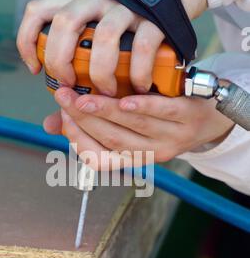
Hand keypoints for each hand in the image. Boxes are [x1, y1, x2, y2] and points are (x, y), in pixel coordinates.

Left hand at [17, 0, 163, 95]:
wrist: (164, 10)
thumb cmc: (118, 45)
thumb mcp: (90, 56)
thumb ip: (71, 88)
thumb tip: (51, 126)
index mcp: (74, 3)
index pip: (38, 10)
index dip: (28, 40)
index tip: (36, 70)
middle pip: (66, 21)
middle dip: (61, 60)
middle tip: (69, 86)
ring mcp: (126, 7)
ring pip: (105, 34)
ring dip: (100, 72)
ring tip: (106, 93)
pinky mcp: (154, 19)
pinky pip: (142, 46)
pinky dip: (138, 73)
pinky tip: (137, 88)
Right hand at [43, 87, 233, 169]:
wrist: (208, 114)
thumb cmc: (158, 117)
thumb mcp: (127, 125)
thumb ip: (91, 123)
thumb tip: (50, 125)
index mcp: (134, 159)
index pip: (99, 160)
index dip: (78, 140)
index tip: (62, 118)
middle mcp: (151, 154)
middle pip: (112, 141)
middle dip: (84, 120)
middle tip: (64, 97)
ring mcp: (171, 137)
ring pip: (132, 128)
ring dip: (105, 113)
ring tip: (82, 97)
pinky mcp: (188, 118)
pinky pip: (163, 114)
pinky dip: (144, 107)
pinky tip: (125, 99)